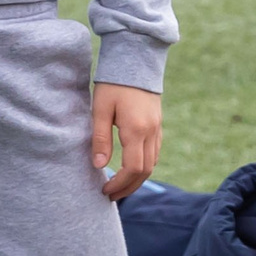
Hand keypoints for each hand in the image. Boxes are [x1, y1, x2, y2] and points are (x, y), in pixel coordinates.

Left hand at [92, 84, 161, 199]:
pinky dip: (143, 166)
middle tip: (110, 195)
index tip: (104, 190)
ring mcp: (157, 128)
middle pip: (145, 171)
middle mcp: (151, 132)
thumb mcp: (100, 109)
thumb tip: (98, 165)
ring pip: (152, 163)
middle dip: (128, 187)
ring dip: (137, 179)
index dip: (119, 184)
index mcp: (136, 129)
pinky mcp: (157, 124)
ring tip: (118, 185)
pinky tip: (130, 168)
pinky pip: (154, 152)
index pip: (132, 169)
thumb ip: (100, 138)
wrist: (136, 59)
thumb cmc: (114, 83)